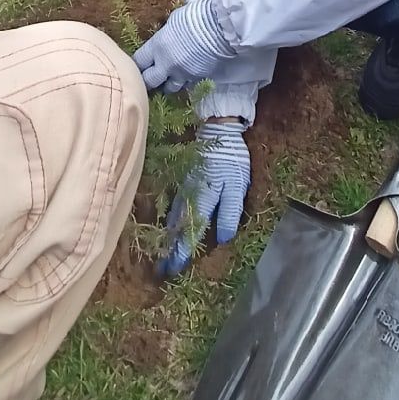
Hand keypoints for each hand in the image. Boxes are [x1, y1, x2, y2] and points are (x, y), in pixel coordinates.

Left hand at [134, 0, 234, 95]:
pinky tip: (188, 74)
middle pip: (149, 81)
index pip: (139, 62)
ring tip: (170, 78)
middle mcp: (166, 64)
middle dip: (148, 80)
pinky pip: (187, 84)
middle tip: (151, 77)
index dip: (137, 64)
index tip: (139, 64)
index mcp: (157, 46)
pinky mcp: (197, 78)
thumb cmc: (195, 16)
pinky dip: (185, 81)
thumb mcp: (173, 21)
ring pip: (169, 88)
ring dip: (168, 84)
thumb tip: (163, 41)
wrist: (220, 27)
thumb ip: (164, 36)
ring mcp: (182, 73)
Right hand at [159, 121, 250, 276]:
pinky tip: (167, 228)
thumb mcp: (236, 186)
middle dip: (170, 249)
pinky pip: (172, 207)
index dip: (183, 250)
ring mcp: (182, 188)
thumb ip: (229, 211)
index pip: (190, 231)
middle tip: (162, 270)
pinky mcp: (182, 182)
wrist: (218, 129)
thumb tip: (223, 238)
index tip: (175, 268)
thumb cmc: (230, 159)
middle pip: (176, 228)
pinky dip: (168, 221)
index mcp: (201, 200)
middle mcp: (187, 197)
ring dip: (167, 237)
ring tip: (162, 254)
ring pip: (172, 218)